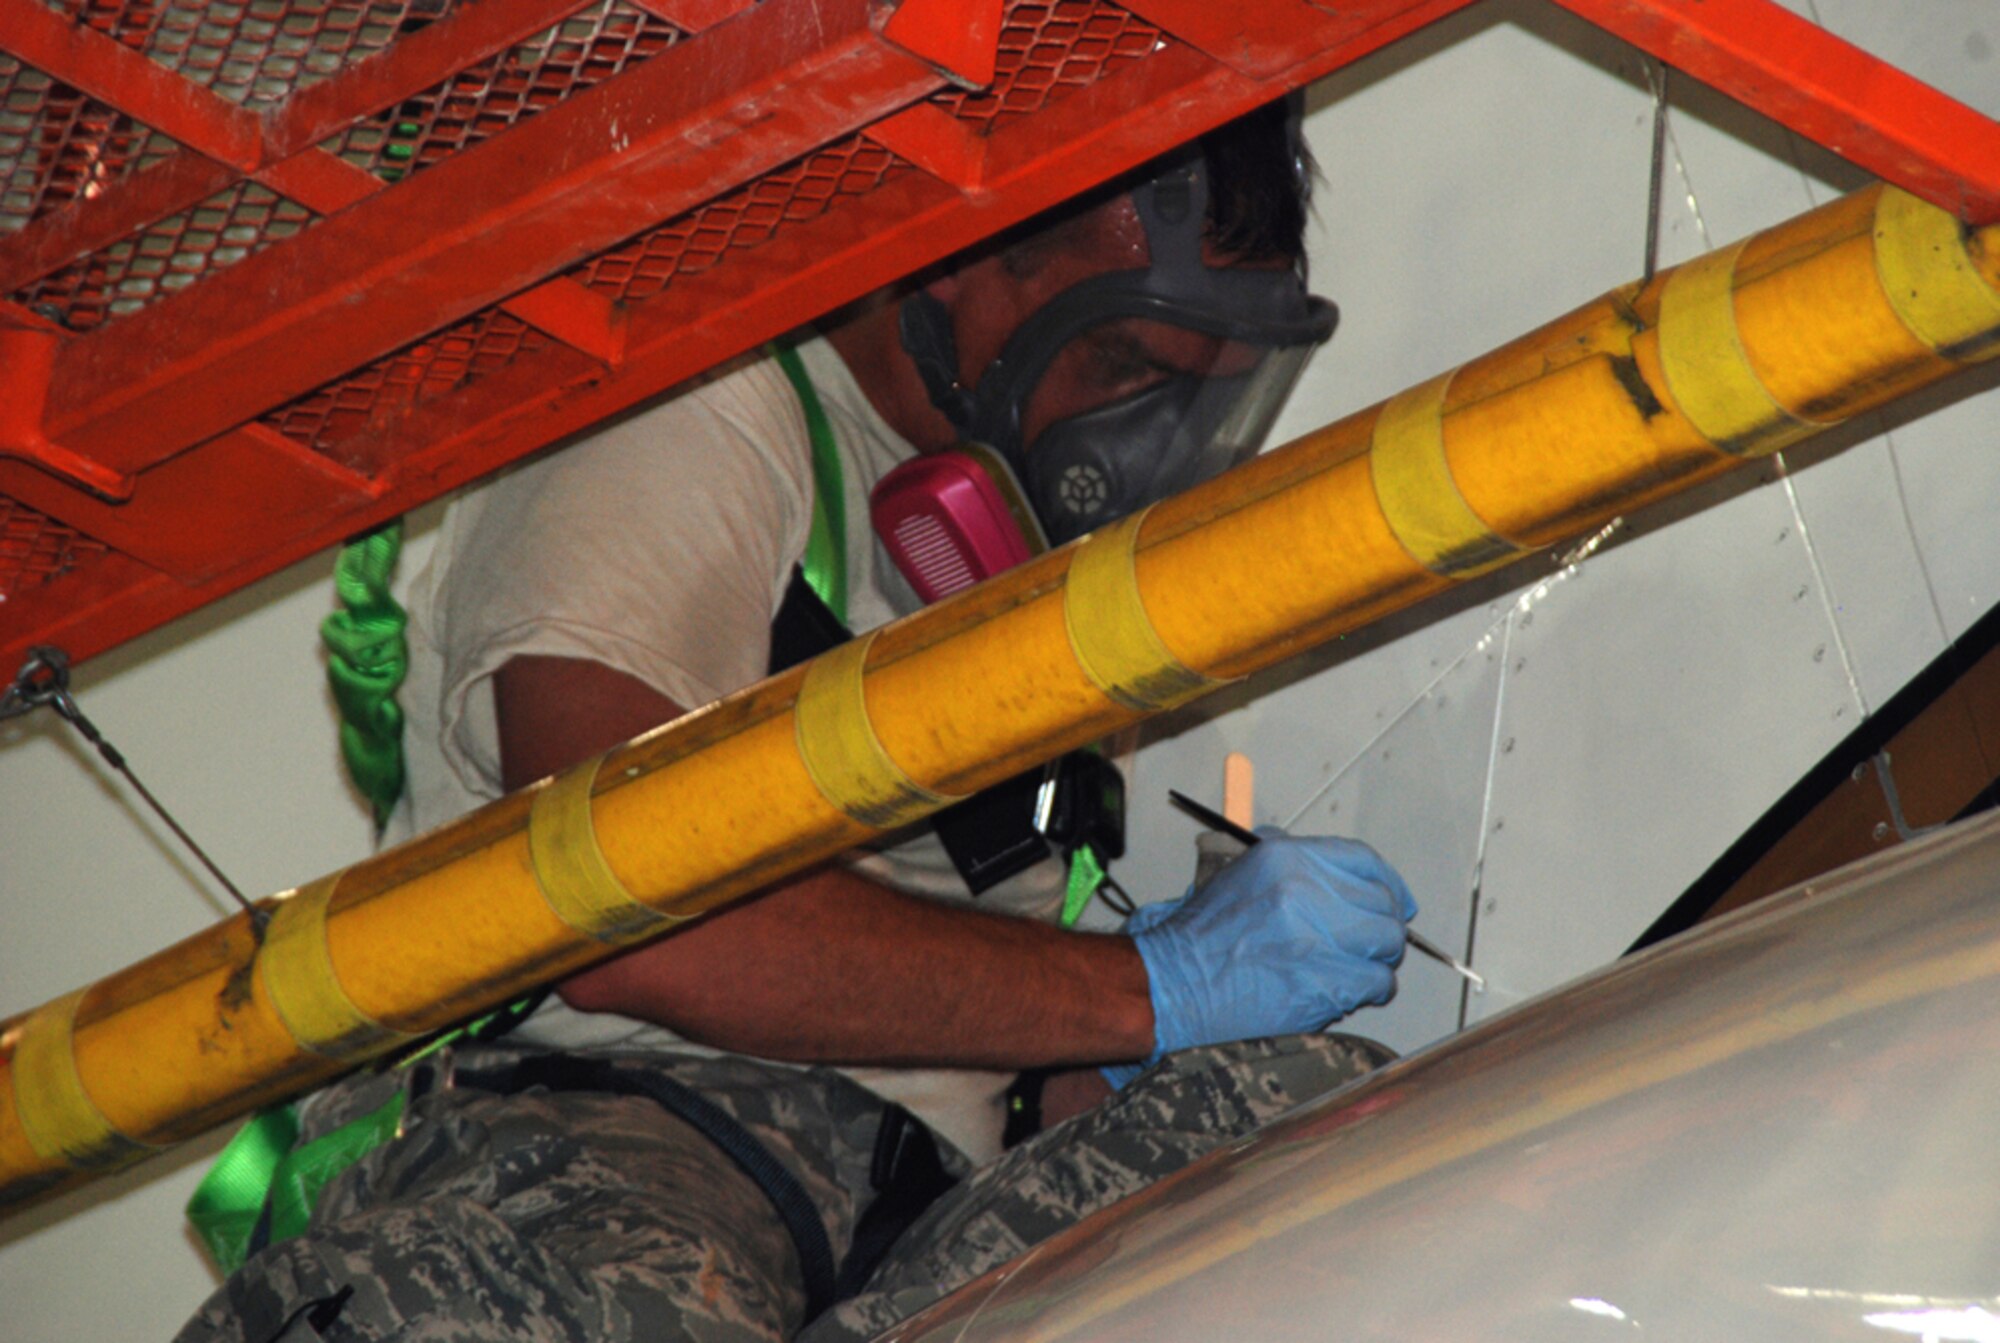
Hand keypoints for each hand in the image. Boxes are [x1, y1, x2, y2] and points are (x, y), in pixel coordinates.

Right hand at [1124, 831, 1416, 1062]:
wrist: (1174, 983)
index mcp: (1285, 858)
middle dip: (1380, 925)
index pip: (1363, 860)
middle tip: (1367, 942)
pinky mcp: (1324, 982)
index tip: (1395, 899)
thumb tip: (1331, 869)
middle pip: (1382, 904)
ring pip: (1386, 943)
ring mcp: (1317, 939)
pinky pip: (1377, 982)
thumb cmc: (1200, 935)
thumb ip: (1285, 861)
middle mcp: (1305, 891)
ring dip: (1375, 957)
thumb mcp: (1236, 872)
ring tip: (1352, 966)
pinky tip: (1346, 988)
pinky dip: (1369, 988)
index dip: (1388, 883)